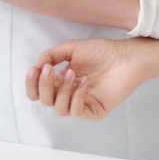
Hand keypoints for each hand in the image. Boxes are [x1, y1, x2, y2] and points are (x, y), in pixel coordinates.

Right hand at [25, 39, 145, 119]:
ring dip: (61, 91)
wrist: (126, 57)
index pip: (38, 91)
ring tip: (72, 73)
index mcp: (61, 81)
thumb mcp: (71, 48)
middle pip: (45, 100)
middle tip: (50, 70)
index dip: (32, 83)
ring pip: (58, 109)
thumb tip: (37, 66)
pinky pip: (76, 111)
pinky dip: (76, 96)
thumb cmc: (104, 52)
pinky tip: (83, 82)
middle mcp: (69, 94)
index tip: (35, 69)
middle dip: (44, 85)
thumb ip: (51, 55)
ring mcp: (81, 103)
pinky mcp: (93, 110)